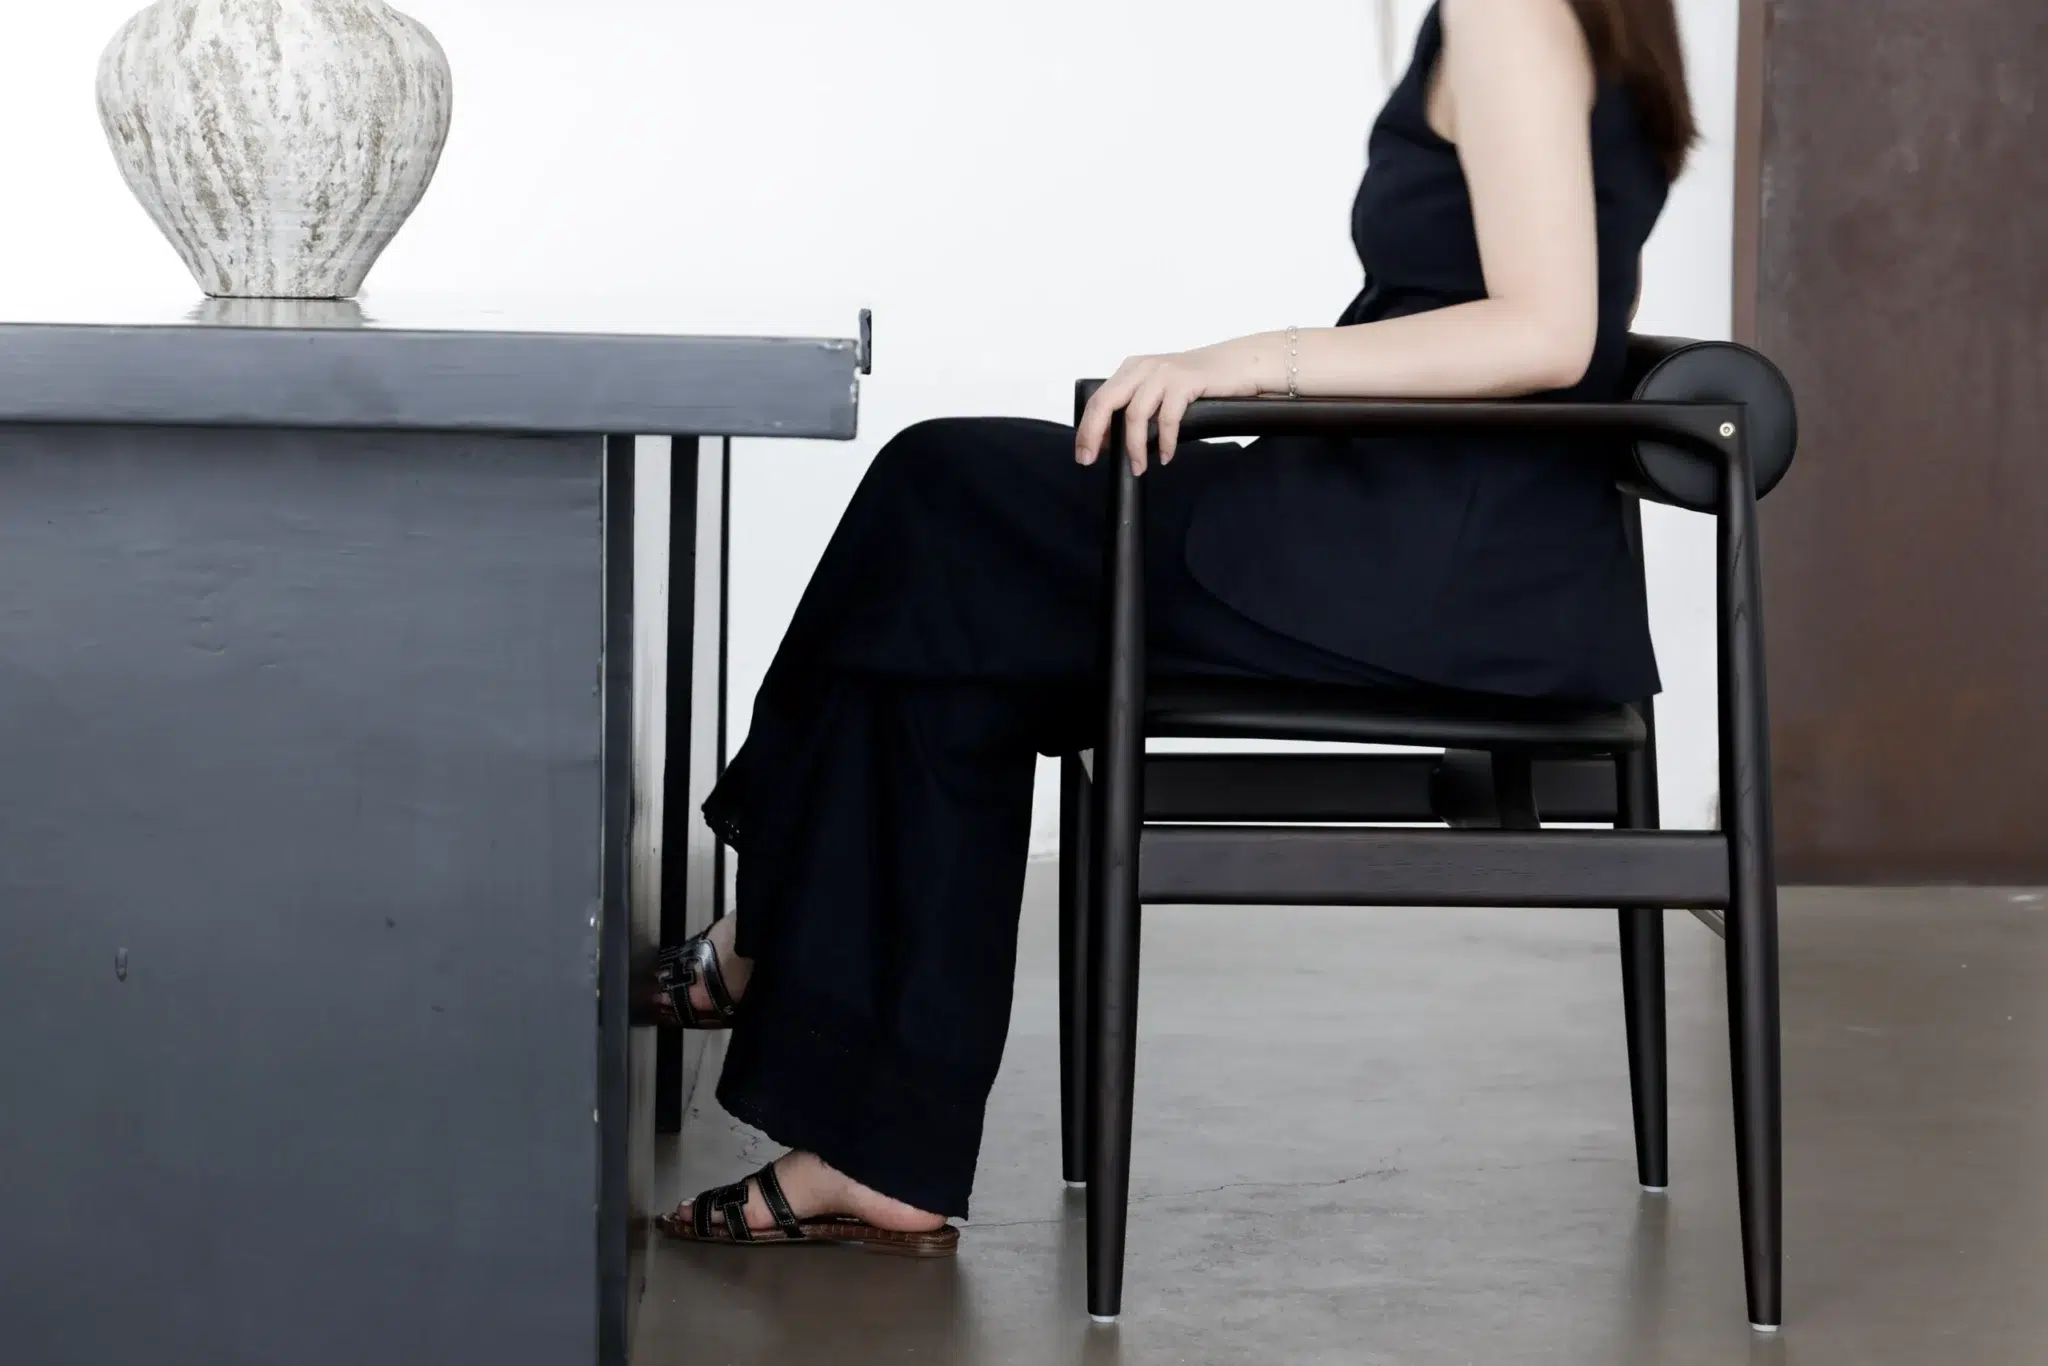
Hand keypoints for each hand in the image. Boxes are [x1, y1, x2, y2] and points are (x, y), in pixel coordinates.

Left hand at [1075, 340, 1262, 473]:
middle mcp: (1143, 367)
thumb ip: (1136, 407)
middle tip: (1090, 461)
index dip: (1086, 428)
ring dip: (1134, 447)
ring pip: (1135, 414)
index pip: (1098, 399)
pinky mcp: (1185, 381)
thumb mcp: (1160, 391)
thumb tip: (1110, 441)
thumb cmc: (1199, 384)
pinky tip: (1168, 456)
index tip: (1084, 454)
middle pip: (1106, 403)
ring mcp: (1163, 372)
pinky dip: (1165, 441)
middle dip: (1093, 434)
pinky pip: (1167, 418)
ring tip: (1139, 468)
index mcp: (1132, 369)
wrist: (1239, 364)